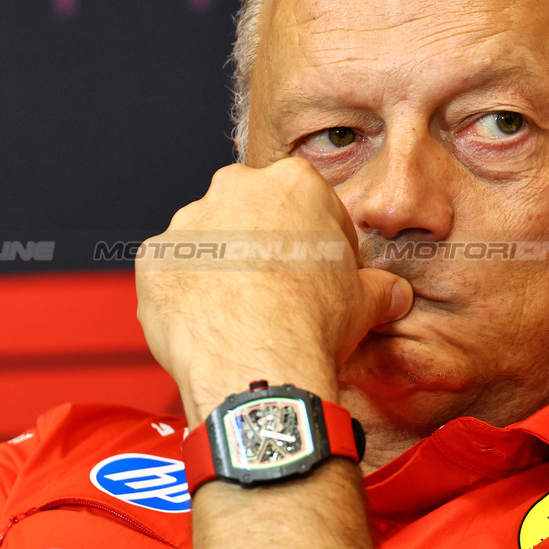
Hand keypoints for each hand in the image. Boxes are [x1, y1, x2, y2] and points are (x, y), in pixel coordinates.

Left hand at [135, 158, 412, 422]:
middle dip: (261, 242)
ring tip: (239, 313)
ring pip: (207, 239)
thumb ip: (379, 288)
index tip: (320, 271)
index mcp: (292, 183)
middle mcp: (235, 189)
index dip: (316, 240)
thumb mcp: (365, 301)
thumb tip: (394, 294)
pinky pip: (172, 273)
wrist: (257, 365)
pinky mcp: (154, 258)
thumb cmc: (312, 324)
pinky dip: (186, 293)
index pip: (308, 202)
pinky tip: (207, 324)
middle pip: (251, 211)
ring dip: (220, 266)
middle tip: (277, 290)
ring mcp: (188, 222)